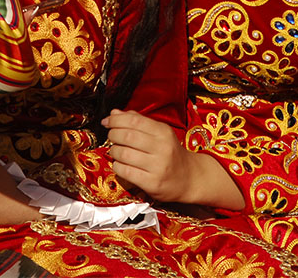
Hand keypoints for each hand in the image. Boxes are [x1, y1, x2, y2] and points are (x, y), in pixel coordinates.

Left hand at [103, 109, 244, 209]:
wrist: (190, 179)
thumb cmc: (170, 153)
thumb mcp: (159, 133)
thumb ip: (138, 121)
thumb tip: (114, 113)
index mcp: (164, 132)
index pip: (135, 120)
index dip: (116, 120)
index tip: (106, 121)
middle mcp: (162, 148)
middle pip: (128, 136)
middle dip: (113, 134)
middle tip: (110, 136)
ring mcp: (158, 166)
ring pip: (124, 154)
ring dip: (114, 151)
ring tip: (115, 150)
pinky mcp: (152, 183)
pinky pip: (125, 172)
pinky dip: (117, 166)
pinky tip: (120, 164)